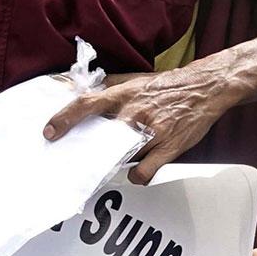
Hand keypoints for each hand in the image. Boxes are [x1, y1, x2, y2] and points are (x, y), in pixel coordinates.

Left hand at [44, 67, 235, 182]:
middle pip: (100, 137)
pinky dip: (137, 176)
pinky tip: (137, 174)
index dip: (64, 119)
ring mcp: (152, 131)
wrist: (207, 87)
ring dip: (111, 164)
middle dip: (85, 151)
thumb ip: (109, 87)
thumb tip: (78, 89)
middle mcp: (135, 112)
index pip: (86, 105)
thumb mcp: (136, 79)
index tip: (49, 132)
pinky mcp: (169, 147)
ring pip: (120, 157)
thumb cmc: (169, 85)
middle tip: (75, 160)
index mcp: (124, 94)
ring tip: (107, 167)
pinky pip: (144, 171)